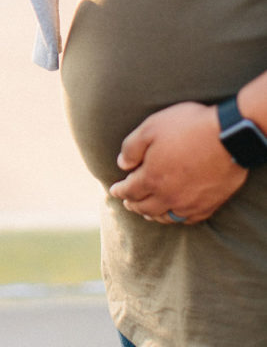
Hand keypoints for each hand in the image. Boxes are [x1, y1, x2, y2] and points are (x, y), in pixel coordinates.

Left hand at [109, 102, 247, 224]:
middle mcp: (169, 196)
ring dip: (153, 215)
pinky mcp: (210, 204)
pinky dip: (178, 218)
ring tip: (147, 212)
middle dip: (133, 205)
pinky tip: (176, 215)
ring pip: (166, 217)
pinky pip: (189, 219)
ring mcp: (190, 203)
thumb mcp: (151, 128)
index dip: (119, 190)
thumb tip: (122, 164)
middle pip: (145, 207)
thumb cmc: (188, 127)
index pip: (129, 190)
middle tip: (128, 203)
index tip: (114, 191)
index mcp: (151, 178)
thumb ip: (131, 148)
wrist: (231, 135)